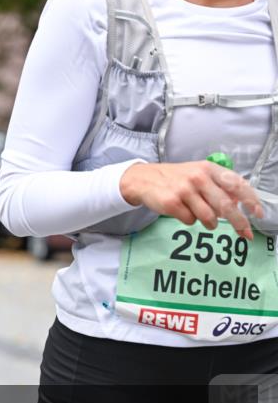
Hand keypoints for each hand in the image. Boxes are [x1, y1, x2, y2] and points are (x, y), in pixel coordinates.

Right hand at [120, 161, 263, 239]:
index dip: (250, 200)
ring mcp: (184, 190)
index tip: (258, 213)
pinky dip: (189, 220)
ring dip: (210, 223)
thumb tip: (241, 203)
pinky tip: (184, 212)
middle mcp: (198, 177)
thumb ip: (219, 185)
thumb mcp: (199, 173)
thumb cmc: (177, 178)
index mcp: (209, 169)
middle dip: (239, 222)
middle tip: (245, 233)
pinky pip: (190, 220)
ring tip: (206, 220)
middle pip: (226, 206)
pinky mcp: (171, 203)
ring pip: (208, 217)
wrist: (144, 179)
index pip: (237, 184)